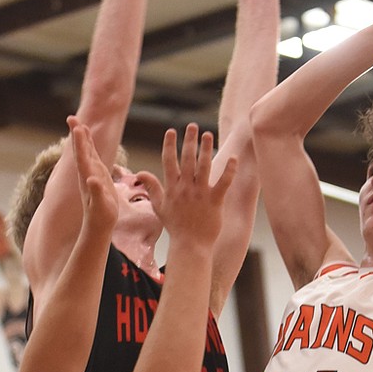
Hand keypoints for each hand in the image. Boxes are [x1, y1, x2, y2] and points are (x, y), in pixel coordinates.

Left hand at [67, 117, 118, 236]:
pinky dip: (90, 148)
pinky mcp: (96, 178)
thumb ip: (97, 192)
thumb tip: (92, 179)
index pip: (82, 155)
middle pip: (81, 150)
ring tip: (79, 125)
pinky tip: (88, 142)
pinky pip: (92, 159)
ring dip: (82, 139)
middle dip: (77, 134)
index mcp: (87, 177)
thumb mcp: (101, 206)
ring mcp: (91, 175)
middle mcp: (87, 173)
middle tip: (71, 117)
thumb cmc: (101, 217)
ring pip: (86, 152)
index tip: (77, 126)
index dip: (80, 141)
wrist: (98, 226)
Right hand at [136, 124, 235, 252]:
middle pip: (187, 160)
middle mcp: (185, 189)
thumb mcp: (159, 206)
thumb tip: (140, 173)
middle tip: (192, 126)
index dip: (170, 145)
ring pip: (203, 167)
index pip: (169, 162)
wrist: (190, 245)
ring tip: (208, 134)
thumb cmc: (175, 226)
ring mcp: (200, 194)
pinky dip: (228, 170)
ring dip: (205, 149)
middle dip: (189, 141)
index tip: (171, 131)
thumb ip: (151, 187)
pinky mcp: (215, 201)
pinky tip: (232, 158)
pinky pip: (223, 182)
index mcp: (172, 188)